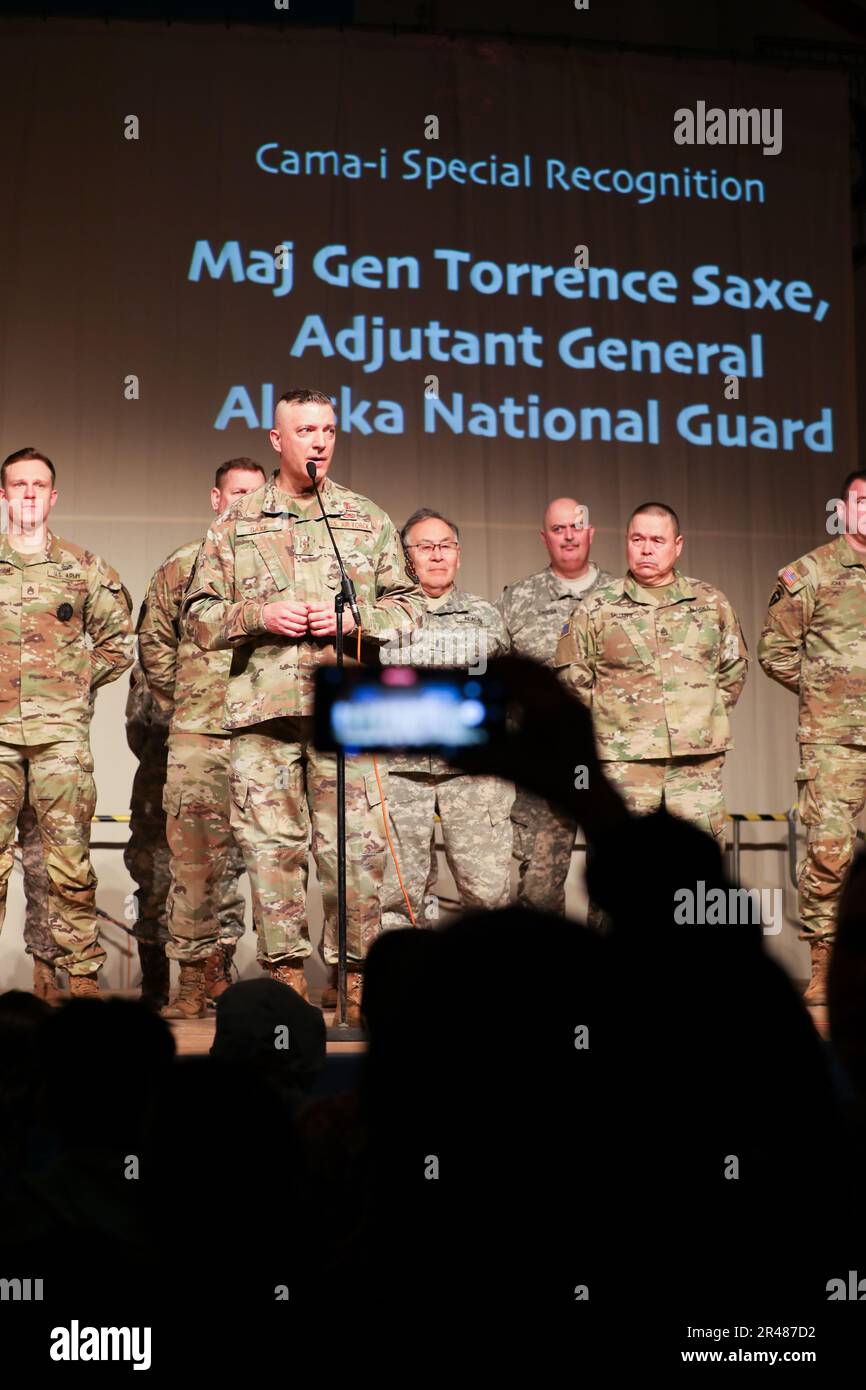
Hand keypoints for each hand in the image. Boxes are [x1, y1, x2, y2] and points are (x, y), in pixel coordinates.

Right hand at [262, 600, 310, 636]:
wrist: (264, 615)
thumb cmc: (277, 608)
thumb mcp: (287, 603)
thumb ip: (299, 604)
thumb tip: (310, 605)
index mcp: (288, 607)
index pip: (303, 611)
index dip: (308, 614)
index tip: (309, 614)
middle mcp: (286, 615)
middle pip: (302, 620)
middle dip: (307, 621)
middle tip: (309, 621)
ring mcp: (283, 624)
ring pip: (299, 628)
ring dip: (305, 628)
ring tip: (306, 626)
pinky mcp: (282, 630)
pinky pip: (293, 634)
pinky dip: (300, 634)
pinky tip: (302, 632)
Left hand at [307, 602, 355, 637]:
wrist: (350, 620)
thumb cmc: (339, 611)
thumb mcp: (330, 604)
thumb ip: (318, 604)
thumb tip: (307, 604)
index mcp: (327, 606)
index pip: (312, 608)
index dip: (308, 610)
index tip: (309, 612)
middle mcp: (328, 615)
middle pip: (311, 617)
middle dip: (308, 618)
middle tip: (310, 619)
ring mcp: (329, 623)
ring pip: (313, 625)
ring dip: (311, 625)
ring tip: (312, 624)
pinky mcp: (330, 631)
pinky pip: (317, 633)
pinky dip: (314, 632)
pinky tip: (315, 629)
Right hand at [447, 656, 626, 833]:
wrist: (588, 793)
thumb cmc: (550, 782)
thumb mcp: (509, 769)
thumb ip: (477, 760)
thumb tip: (448, 756)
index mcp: (544, 708)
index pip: (514, 673)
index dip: (492, 666)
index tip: (475, 665)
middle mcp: (562, 700)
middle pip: (531, 665)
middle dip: (508, 662)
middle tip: (487, 665)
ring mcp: (574, 703)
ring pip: (546, 673)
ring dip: (524, 670)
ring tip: (503, 676)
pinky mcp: (580, 710)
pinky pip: (557, 686)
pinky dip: (537, 683)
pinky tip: (525, 697)